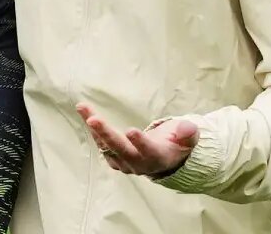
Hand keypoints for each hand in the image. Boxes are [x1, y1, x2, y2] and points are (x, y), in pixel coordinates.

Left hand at [77, 104, 198, 176]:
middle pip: (121, 150)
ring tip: (83, 107)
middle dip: (107, 134)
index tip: (131, 130)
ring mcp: (124, 162)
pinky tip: (85, 112)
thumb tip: (188, 128)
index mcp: (158, 158)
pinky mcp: (113, 158)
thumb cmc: (176, 144)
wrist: (164, 160)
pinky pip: (100, 143)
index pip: (149, 151)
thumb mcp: (188, 139)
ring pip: (106, 145)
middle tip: (94, 119)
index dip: (140, 143)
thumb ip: (188, 134)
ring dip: (94, 127)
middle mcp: (138, 163)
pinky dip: (92, 129)